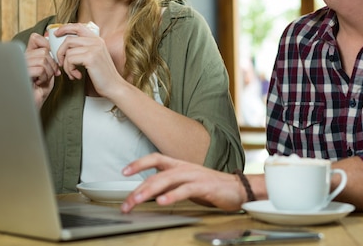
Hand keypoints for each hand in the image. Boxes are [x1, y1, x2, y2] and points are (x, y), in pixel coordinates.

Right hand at [24, 32, 59, 107]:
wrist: (31, 106)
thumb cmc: (38, 91)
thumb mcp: (46, 71)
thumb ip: (48, 58)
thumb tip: (49, 40)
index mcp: (26, 55)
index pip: (35, 38)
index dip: (46, 45)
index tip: (51, 60)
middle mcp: (20, 58)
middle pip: (43, 51)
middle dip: (51, 65)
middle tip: (48, 75)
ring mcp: (18, 65)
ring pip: (43, 59)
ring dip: (48, 72)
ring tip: (41, 80)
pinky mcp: (20, 73)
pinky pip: (40, 68)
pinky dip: (44, 77)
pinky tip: (37, 83)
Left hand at [53, 23, 124, 97]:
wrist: (114, 86)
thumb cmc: (103, 75)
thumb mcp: (95, 57)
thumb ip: (84, 49)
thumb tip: (66, 46)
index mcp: (97, 40)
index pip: (78, 27)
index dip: (65, 28)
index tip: (56, 33)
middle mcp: (96, 42)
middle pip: (69, 40)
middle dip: (60, 53)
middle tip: (62, 63)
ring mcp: (94, 48)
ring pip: (68, 52)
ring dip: (66, 65)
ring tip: (72, 73)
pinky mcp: (90, 57)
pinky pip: (70, 60)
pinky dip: (70, 70)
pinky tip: (77, 76)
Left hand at [120, 153, 245, 212]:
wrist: (238, 188)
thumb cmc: (212, 187)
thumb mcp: (187, 183)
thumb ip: (171, 184)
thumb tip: (150, 192)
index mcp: (180, 165)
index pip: (156, 158)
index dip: (139, 163)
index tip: (124, 171)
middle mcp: (185, 168)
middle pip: (157, 174)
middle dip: (139, 189)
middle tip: (127, 202)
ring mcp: (194, 176)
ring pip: (167, 180)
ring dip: (149, 191)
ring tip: (137, 201)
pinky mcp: (204, 186)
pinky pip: (185, 190)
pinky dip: (172, 195)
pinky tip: (162, 202)